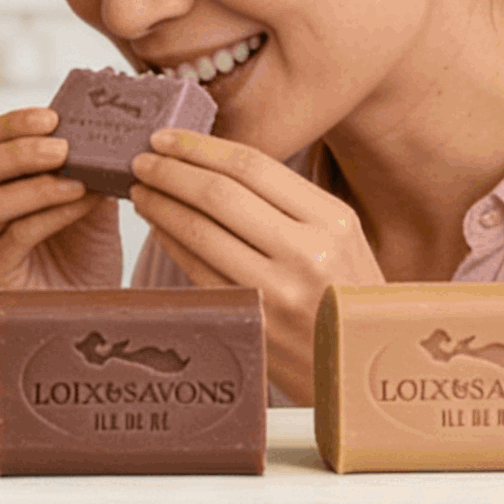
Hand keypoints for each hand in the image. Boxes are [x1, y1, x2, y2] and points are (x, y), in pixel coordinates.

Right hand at [0, 108, 122, 300]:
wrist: (88, 304)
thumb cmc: (79, 250)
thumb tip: (92, 125)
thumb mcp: (80, 194)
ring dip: (42, 185)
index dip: (8, 125)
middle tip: (64, 147)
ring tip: (81, 179)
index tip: (52, 117)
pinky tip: (82, 204)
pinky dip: (54, 214)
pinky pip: (18, 235)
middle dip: (20, 152)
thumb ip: (78, 163)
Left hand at [127, 128, 383, 398]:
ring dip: (161, 206)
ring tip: (141, 190)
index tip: (167, 138)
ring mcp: (277, 293)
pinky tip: (158, 227)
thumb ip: (289, 203)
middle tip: (141, 160)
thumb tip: (214, 165)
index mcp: (333, 220)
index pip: (252, 167)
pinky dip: (171, 243)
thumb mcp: (341, 238)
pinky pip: (197, 272)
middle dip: (170, 171)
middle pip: (220, 195)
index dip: (200, 148)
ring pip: (200, 233)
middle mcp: (308, 254)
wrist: (362, 365)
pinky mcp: (252, 323)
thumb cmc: (347, 297)